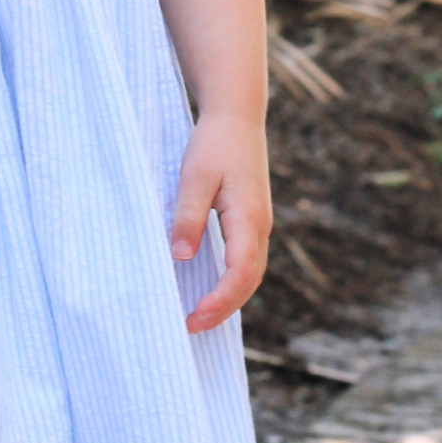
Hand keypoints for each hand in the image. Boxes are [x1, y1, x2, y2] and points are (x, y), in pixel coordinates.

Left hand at [169, 110, 272, 333]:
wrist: (237, 115)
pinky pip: (245, 260)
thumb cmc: (214, 143)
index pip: (240, 273)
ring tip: (198, 315)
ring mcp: (258, 223)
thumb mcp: (194, 176)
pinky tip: (208, 285)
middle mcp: (260, 226)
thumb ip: (188, 216)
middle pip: (249, 281)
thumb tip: (181, 257)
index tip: (194, 318)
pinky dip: (230, 280)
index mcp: (249, 218)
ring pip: (250, 273)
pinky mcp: (251, 219)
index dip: (219, 301)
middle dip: (223, 308)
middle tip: (190, 327)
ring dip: (228, 297)